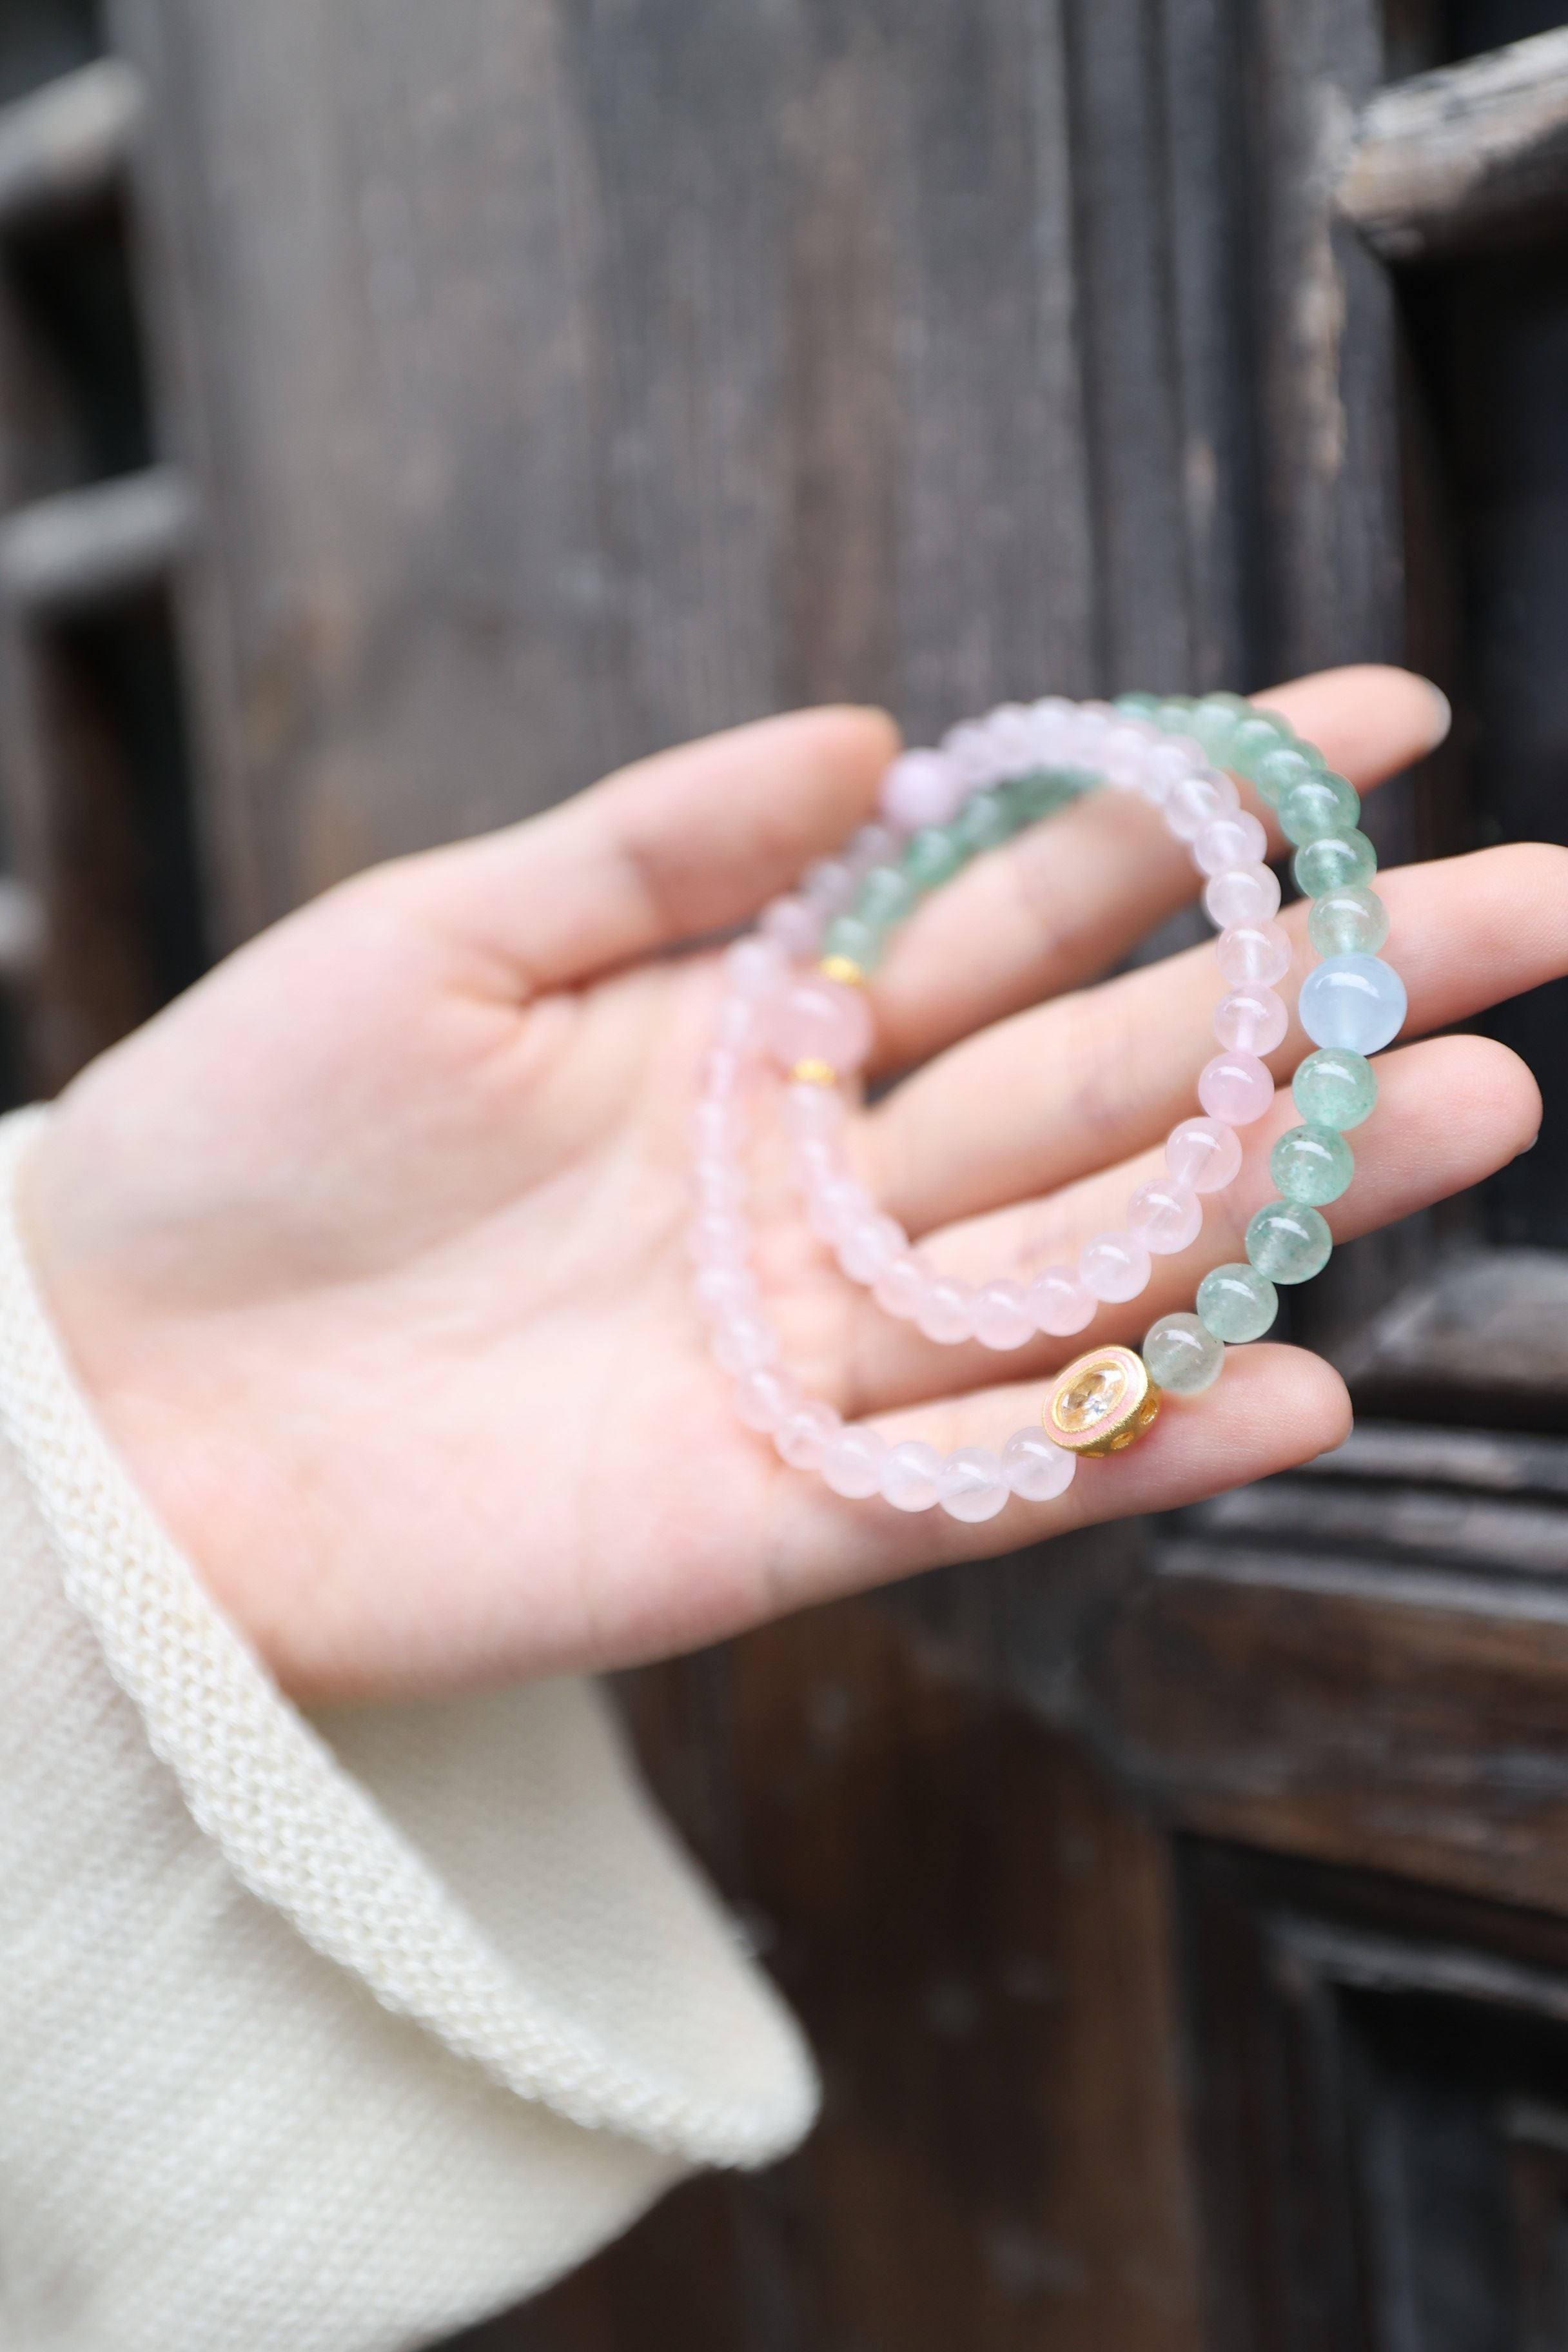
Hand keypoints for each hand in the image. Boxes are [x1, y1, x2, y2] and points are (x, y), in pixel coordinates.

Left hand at [24, 669, 1559, 1700]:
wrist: (107, 1393)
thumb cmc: (237, 1138)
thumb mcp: (430, 937)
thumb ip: (653, 846)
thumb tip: (867, 733)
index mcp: (758, 1016)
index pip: (1023, 895)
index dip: (1197, 811)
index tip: (1374, 720)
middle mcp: (822, 1175)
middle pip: (1113, 1072)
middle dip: (1319, 992)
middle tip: (1526, 916)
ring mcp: (816, 1347)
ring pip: (1094, 1259)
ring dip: (1286, 1196)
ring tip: (1480, 1107)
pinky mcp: (778, 1515)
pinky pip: (995, 1477)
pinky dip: (1139, 1437)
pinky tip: (1298, 1377)